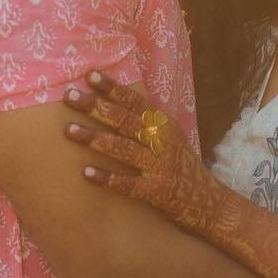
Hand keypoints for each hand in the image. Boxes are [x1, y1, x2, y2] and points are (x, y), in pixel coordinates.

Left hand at [63, 70, 220, 238]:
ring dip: (95, 138)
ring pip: (123, 148)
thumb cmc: (180, 165)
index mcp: (164, 124)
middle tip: (69, 96)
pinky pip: (129, 185)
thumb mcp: (170, 136)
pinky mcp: (157, 192)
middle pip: (124, 120)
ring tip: (69, 130)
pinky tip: (86, 173)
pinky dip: (108, 178)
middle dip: (95, 106)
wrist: (208, 202)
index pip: (135, 101)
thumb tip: (114, 98)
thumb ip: (148, 120)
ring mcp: (160, 167)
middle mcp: (163, 141)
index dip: (112, 88)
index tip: (89, 76)